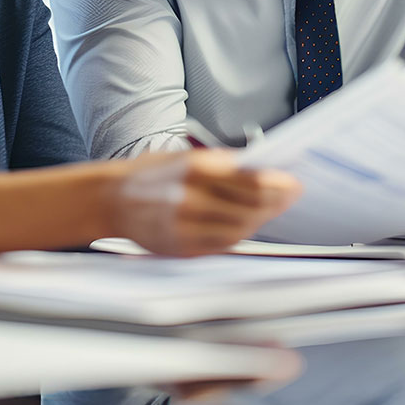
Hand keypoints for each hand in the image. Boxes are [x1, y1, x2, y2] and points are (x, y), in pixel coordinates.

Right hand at [110, 150, 300, 255]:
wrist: (111, 199)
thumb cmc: (150, 174)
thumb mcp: (184, 157)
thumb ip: (222, 164)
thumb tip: (261, 168)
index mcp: (193, 169)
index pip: (249, 181)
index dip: (278, 185)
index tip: (293, 184)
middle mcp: (189, 199)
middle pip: (249, 207)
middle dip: (274, 203)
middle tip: (290, 196)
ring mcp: (184, 226)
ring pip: (239, 229)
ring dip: (260, 220)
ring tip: (270, 209)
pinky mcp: (180, 247)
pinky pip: (221, 245)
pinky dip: (238, 235)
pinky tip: (246, 225)